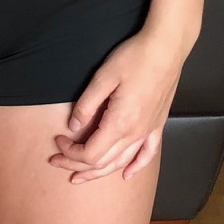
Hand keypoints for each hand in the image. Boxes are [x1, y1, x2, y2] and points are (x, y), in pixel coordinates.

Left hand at [49, 30, 184, 183]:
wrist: (166, 48)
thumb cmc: (133, 58)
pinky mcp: (158, 124)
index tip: (57, 141)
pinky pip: (147, 154)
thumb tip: (73, 128)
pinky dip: (135, 167)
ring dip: (99, 172)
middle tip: (57, 161)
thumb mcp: (103, 77)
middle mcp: (135, 134)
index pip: (90, 154)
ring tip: (81, 175)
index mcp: (119, 124)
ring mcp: (149, 131)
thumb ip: (86, 105)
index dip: (70, 153)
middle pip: (103, 163)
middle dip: (77, 165)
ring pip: (122, 162)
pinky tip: (127, 174)